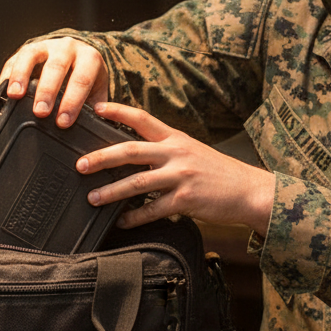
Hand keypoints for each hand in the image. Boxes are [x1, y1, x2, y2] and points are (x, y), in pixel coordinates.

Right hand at [0, 36, 108, 127]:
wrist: (78, 58)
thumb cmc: (88, 80)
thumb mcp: (97, 92)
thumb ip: (94, 109)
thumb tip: (93, 130)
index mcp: (89, 58)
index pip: (82, 79)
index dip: (72, 102)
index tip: (63, 122)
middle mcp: (67, 48)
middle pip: (56, 66)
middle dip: (47, 91)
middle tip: (40, 112)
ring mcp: (45, 46)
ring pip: (31, 56)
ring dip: (22, 76)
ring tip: (15, 96)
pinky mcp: (27, 50)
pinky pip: (14, 60)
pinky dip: (8, 76)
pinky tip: (4, 91)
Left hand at [77, 102, 274, 237]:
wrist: (249, 191)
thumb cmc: (219, 173)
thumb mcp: (193, 151)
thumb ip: (166, 150)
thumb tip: (134, 155)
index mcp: (176, 138)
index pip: (142, 118)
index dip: (117, 111)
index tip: (95, 109)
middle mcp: (176, 153)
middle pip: (131, 150)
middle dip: (102, 157)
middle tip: (80, 164)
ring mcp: (181, 176)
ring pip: (137, 183)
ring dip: (111, 191)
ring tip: (92, 198)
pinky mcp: (185, 200)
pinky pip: (153, 210)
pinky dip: (134, 217)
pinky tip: (121, 221)